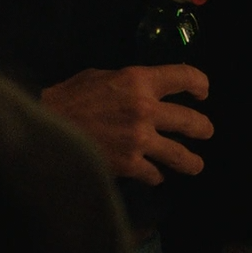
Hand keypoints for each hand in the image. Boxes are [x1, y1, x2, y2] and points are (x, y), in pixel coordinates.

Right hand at [40, 64, 213, 182]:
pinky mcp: (130, 165)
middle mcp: (146, 109)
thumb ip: (128, 83)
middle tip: (205, 131)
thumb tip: (144, 90)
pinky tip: (156, 176)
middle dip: (203, 128)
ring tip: (196, 164)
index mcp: (139, 80)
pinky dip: (156, 175)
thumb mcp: (101, 77)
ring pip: (180, 154)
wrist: (46, 127)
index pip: (185, 76)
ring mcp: (140, 139)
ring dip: (192, 161)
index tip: (203, 92)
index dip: (200, 83)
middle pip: (191, 121)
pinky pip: (154, 173)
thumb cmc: (69, 98)